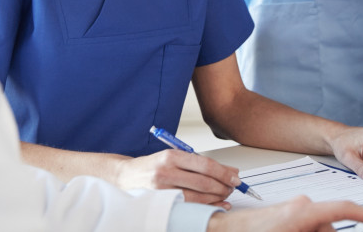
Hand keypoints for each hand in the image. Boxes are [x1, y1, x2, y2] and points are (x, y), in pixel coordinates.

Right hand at [114, 150, 238, 207]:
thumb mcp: (174, 157)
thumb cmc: (154, 166)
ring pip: (198, 197)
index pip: (205, 165)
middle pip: (203, 182)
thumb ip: (199, 163)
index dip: (224, 172)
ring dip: (217, 197)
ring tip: (226, 195)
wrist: (127, 177)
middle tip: (233, 187)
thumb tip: (229, 171)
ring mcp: (163, 190)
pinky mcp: (162, 202)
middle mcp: (167, 171)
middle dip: (223, 185)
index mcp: (172, 156)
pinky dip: (207, 206)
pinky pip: (190, 206)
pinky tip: (217, 204)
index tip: (236, 177)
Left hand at [207, 196, 362, 231]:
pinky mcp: (291, 215)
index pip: (344, 210)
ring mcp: (297, 209)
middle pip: (331, 228)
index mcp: (303, 212)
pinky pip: (309, 228)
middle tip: (333, 230)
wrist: (224, 230)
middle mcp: (302, 206)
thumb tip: (333, 230)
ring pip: (320, 229)